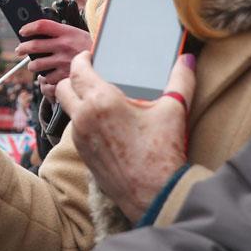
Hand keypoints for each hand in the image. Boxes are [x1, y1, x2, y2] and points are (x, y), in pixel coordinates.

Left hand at [15, 20, 91, 82]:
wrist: (107, 62)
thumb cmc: (89, 48)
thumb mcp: (77, 34)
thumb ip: (60, 32)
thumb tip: (38, 32)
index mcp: (67, 32)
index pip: (42, 25)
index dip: (29, 27)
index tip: (22, 31)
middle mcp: (64, 46)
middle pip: (34, 45)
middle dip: (23, 48)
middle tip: (19, 50)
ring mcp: (64, 62)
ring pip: (37, 64)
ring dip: (32, 65)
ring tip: (34, 64)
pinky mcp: (65, 76)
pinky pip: (47, 78)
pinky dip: (45, 77)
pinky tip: (49, 74)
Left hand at [57, 53, 195, 221]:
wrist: (154, 195)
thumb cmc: (162, 153)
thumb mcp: (174, 111)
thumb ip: (180, 81)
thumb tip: (186, 60)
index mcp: (101, 101)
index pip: (78, 69)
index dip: (82, 58)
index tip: (90, 55)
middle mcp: (84, 117)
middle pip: (63, 87)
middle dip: (74, 78)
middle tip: (92, 75)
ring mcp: (80, 138)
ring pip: (67, 109)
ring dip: (77, 100)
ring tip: (100, 98)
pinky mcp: (82, 154)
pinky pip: (75, 129)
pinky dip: (83, 120)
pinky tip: (105, 123)